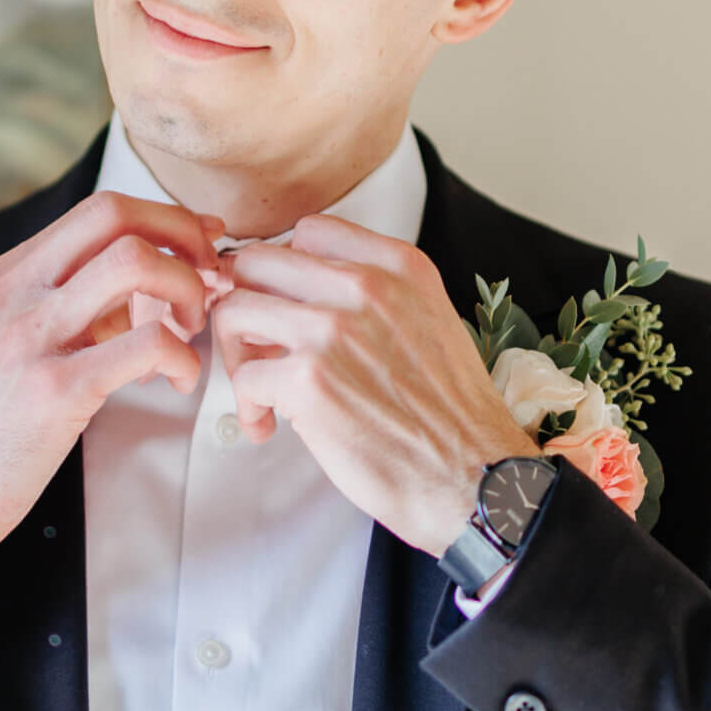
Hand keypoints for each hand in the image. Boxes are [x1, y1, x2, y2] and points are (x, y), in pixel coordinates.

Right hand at [0, 193, 226, 640]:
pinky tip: (177, 381)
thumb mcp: (1, 346)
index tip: (195, 248)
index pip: (96, 211)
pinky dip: (182, 357)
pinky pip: (144, 345)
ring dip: (185, 290)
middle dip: (182, 236)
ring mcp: (31, 338)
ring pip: (134, 263)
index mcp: (3, 278)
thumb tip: (131, 300)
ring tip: (188, 330)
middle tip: (206, 279)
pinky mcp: (54, 390)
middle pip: (116, 215)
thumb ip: (59, 312)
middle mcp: (14, 294)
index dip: (162, 220)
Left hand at [207, 213, 537, 558]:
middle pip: (258, 263)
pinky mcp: (308, 381)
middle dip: (246, 303)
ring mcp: (331, 330)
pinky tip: (269, 426)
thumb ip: (378, 296)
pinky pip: (245, 376)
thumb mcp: (432, 321)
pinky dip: (248, 405)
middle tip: (255, 346)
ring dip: (237, 353)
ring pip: (236, 310)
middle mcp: (364, 287)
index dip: (283, 271)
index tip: (280, 302)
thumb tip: (313, 296)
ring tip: (259, 390)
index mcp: (397, 267)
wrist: (475, 477)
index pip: (308, 233)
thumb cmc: (452, 415)